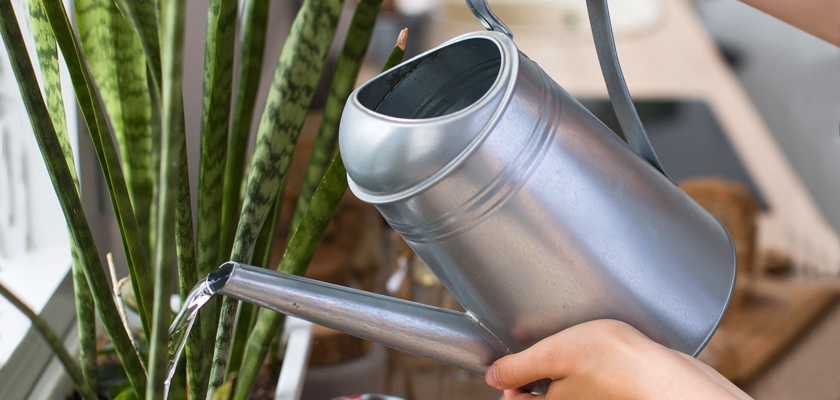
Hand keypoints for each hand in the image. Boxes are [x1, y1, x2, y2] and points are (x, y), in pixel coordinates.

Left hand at [485, 319, 751, 399]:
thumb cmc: (612, 363)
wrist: (669, 376)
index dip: (509, 380)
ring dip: (566, 372)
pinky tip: (600, 354)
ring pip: (567, 391)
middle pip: (541, 396)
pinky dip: (590, 374)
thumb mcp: (553, 356)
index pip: (515, 399)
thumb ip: (517, 367)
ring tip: (578, 346)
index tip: (514, 358)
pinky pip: (592, 388)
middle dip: (537, 375)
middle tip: (548, 347)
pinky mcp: (615, 397)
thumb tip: (491, 376)